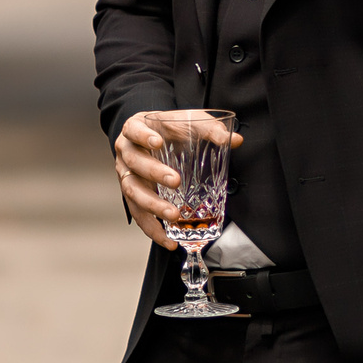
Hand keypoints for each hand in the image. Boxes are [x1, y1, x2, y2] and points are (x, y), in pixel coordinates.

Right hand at [113, 111, 242, 246]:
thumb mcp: (190, 122)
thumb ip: (211, 129)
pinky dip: (153, 229)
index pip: (133, 129)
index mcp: (135, 128)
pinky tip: (169, 241)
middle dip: (154, 173)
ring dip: (152, 205)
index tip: (158, 142)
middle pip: (134, 162)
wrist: (158, 137)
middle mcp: (126, 152)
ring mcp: (126, 174)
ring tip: (173, 215)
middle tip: (175, 181)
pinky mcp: (133, 196)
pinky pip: (139, 214)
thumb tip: (236, 140)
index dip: (143, 136)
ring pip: (132, 191)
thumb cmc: (171, 128)